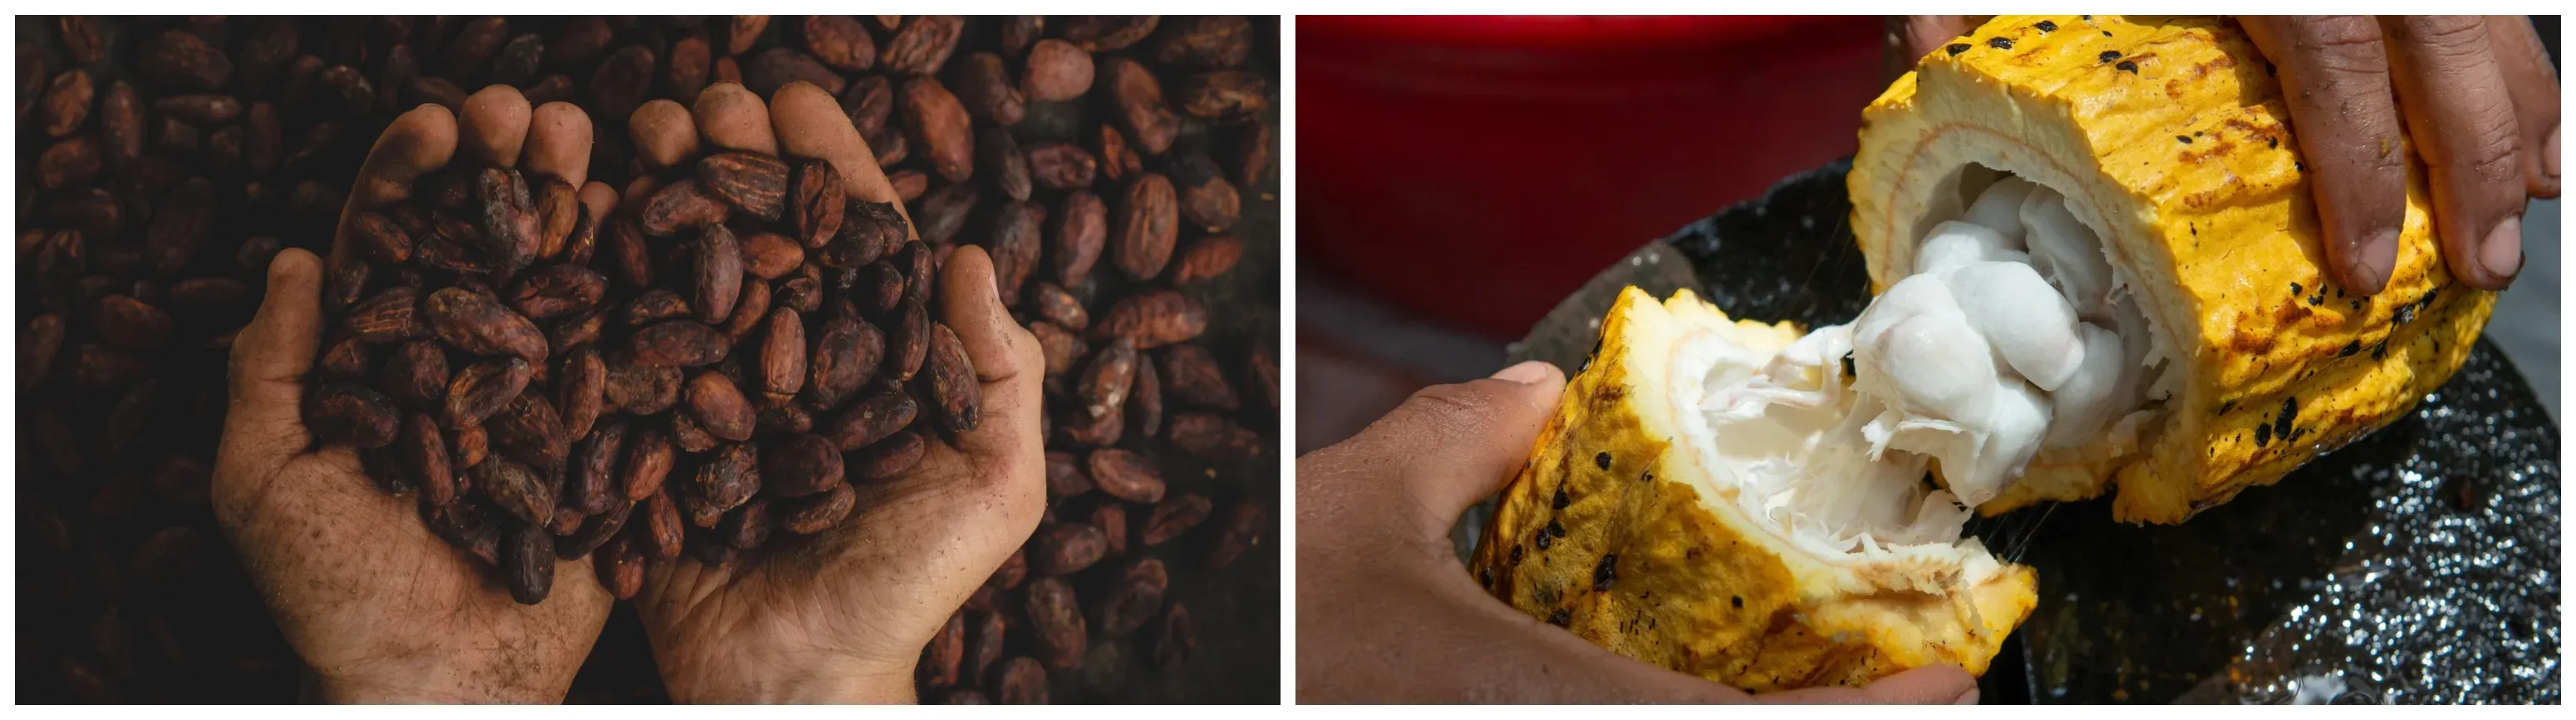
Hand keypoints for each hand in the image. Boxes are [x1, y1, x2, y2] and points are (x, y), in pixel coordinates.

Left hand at [211, 87, 614, 702]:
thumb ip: (271, 372)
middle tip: (534, 113)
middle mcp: (468, 366)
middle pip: (488, 242)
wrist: (444, 687)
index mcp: (383, 364)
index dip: (412, 177)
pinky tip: (667, 230)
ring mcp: (545, 396)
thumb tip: (297, 259)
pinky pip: (634, 353)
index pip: (394, 246)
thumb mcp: (263, 484)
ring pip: (565, 278)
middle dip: (511, 168)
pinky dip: (651, 289)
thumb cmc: (336, 600)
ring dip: (583, 204)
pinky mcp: (610, 437)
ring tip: (602, 144)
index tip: (440, 124)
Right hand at [626, 81, 1048, 703]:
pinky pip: (616, 347)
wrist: (798, 683)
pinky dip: (592, 279)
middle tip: (696, 101)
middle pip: (757, 236)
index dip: (823, 165)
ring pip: (681, 271)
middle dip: (726, 158)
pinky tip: (573, 217)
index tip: (791, 100)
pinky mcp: (644, 438)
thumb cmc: (910, 590)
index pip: (851, 240)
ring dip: (655, 194)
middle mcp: (790, 365)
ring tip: (631, 134)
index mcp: (872, 362)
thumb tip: (974, 254)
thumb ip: (1001, 372)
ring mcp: (713, 396)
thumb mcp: (996, 487)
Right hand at [1295, 362, 1977, 702]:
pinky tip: (1637, 700)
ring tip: (1773, 692)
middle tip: (1866, 692)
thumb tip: (1529, 391)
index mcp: (1558, 714)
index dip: (1888, 718)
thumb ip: (1451, 442)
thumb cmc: (1275, 642)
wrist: (1155, 696)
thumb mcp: (1345, 517)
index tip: (1945, 682)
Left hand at [1892, 15, 2559, 293]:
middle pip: (2443, 36)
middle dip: (2475, 155)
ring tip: (2523, 204)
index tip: (2370, 265)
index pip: (2336, 59)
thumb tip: (1925, 70)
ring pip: (2482, 5)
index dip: (2362, 170)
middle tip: (2483, 268)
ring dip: (2515, 103)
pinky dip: (2507, 49)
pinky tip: (2524, 121)